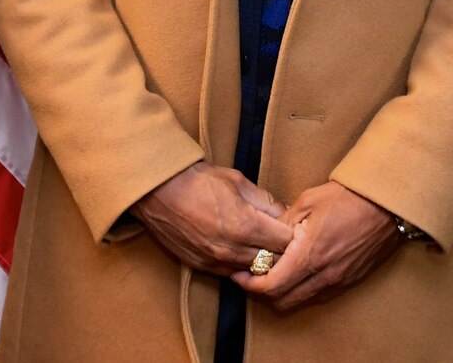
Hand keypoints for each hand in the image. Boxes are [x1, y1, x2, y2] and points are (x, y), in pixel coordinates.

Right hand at [130, 161, 292, 276]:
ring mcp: (217, 262)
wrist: (158, 191)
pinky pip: (232, 273)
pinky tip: (241, 249)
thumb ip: (266, 201)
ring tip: (262, 243)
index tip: (295, 227)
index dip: (294, 235)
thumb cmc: (197, 180)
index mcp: (246, 226)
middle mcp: (233, 250)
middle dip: (282, 251)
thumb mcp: (238, 181)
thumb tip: (287, 214)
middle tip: (282, 237)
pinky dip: (241, 265)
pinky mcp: (203, 267)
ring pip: (254, 272)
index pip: (287, 243)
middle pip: (274, 262)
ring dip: (262, 260)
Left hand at [233, 181, 401, 312]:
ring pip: (301, 301)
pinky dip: (302, 289)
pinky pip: (319, 295)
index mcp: (309, 256)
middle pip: (282, 302)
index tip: (239, 274)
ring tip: (274, 272)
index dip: (249, 284)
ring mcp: (338, 281)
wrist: (387, 204)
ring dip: (283, 292)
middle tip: (252, 276)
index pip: (271, 287)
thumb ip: (283, 223)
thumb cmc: (348, 197)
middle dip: (262, 292)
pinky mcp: (350, 281)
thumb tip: (265, 236)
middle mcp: (324, 275)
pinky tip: (299, 271)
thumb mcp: (308, 201)